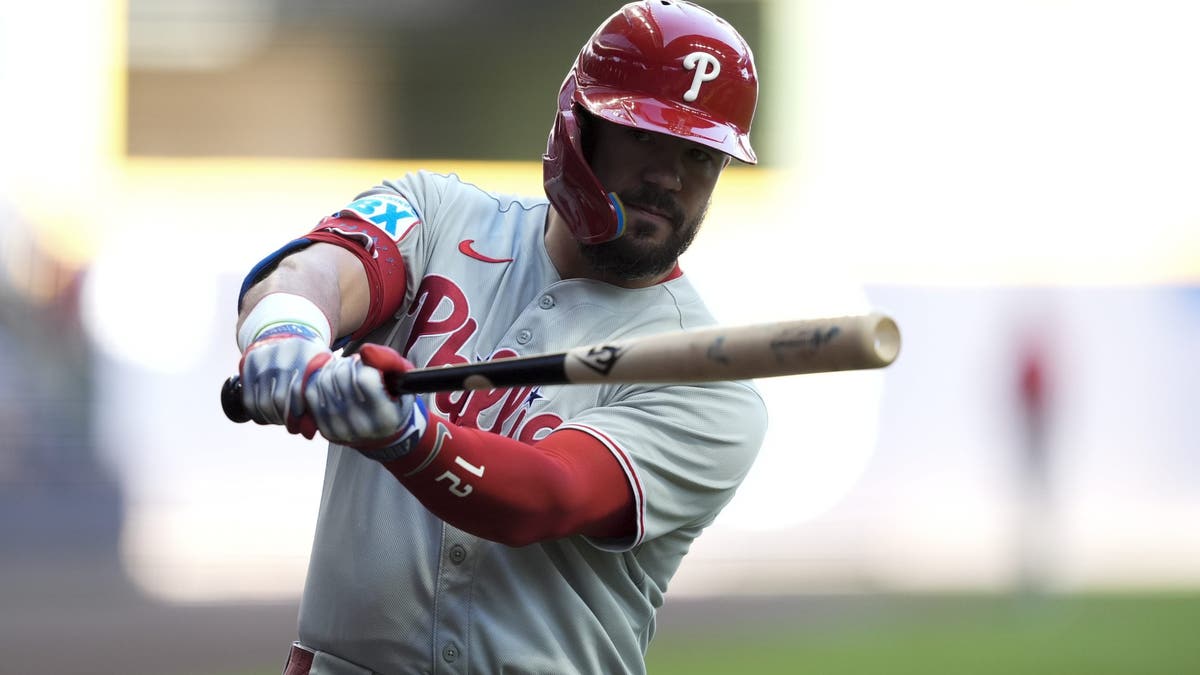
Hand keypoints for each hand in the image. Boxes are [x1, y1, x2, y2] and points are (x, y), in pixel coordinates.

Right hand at [238, 323, 332, 437]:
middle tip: (292, 425)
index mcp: (303, 355)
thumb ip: (320, 391)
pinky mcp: (248, 364)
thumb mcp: (321, 366)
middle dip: (286, 418)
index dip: (300, 412)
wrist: (287, 332)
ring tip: (281, 420)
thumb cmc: (309, 358)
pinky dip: (257, 414)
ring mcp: (262, 360)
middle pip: (279, 400)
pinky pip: (248, 399)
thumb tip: (311, 429)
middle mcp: (281, 356)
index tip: (303, 423)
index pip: (298, 391)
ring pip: (262, 403)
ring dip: (272, 418)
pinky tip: (266, 418)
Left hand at [304, 344, 428, 458]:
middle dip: (348, 364)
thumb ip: (389, 360)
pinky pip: (311, 394)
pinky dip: (320, 381)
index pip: (364, 378)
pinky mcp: (326, 430)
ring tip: (345, 374)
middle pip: (341, 377)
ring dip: (333, 370)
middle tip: (355, 367)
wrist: (383, 432)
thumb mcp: (402, 377)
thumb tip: (365, 350)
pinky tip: (332, 383)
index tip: (368, 367)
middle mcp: (363, 427)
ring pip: (324, 383)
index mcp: (386, 417)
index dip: (364, 365)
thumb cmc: (392, 398)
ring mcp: (341, 431)